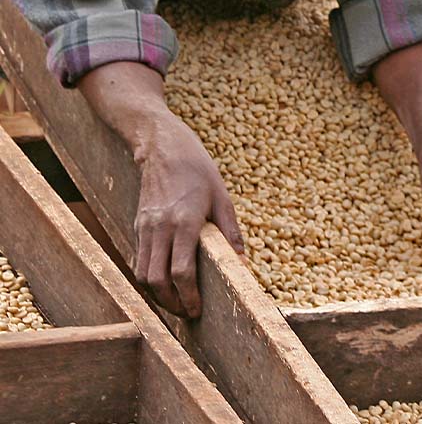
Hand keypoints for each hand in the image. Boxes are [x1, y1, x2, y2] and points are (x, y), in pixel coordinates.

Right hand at [132, 115, 244, 317]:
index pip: (181, 271)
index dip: (189, 296)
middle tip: (188, 313)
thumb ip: (231, 230)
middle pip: (157, 280)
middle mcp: (161, 227)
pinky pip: (139, 260)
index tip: (198, 310)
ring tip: (177, 303)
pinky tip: (165, 282)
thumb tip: (243, 260)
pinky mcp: (138, 225)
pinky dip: (149, 277)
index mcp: (185, 221)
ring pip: (143, 274)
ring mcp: (145, 227)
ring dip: (157, 295)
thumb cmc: (198, 169)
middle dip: (171, 304)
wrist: (163, 148)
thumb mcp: (222, 196)